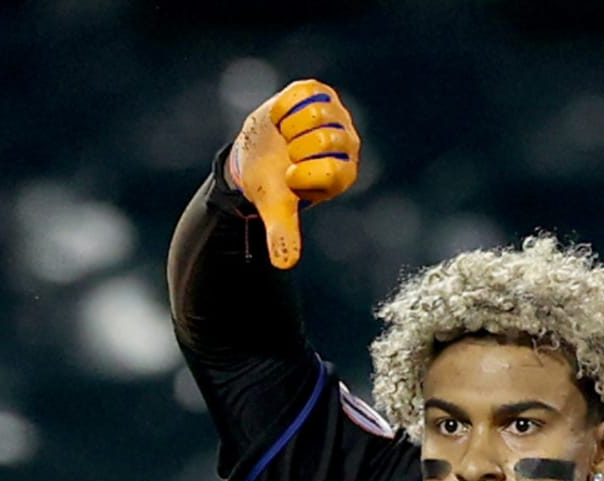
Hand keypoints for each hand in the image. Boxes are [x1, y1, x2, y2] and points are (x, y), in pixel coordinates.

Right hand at [229, 78, 359, 269]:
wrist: (256, 155)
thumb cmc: (271, 185)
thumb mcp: (276, 209)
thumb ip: (284, 234)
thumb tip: (283, 264)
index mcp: (344, 174)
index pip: (332, 170)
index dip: (302, 173)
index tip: (290, 178)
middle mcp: (348, 144)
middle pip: (325, 140)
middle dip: (295, 150)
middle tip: (288, 156)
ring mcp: (336, 114)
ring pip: (316, 115)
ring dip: (290, 128)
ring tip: (286, 138)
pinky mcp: (319, 92)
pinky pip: (303, 94)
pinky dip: (284, 108)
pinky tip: (281, 121)